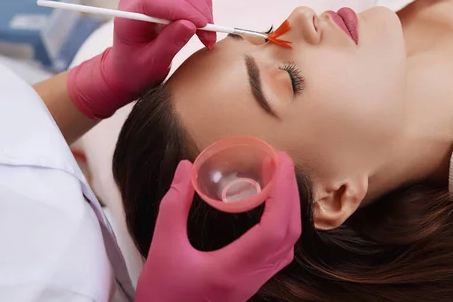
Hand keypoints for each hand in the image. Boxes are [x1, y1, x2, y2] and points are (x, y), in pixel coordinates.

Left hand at [67, 0, 215, 118]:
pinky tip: (204, 24)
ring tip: (208, 32)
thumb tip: (189, 24)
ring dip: (202, 6)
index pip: (154, 0)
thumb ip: (169, 43)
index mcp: (129, 13)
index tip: (202, 25)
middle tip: (210, 33)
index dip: (182, 9)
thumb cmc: (136, 69)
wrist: (129, 69)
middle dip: (196, 7)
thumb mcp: (152, 63)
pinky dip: (202, 5)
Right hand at [135, 152, 301, 301]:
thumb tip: (185, 169)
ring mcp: (254, 282)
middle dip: (290, 194)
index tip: (280, 163)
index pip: (274, 228)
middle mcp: (251, 277)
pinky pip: (279, 252)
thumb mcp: (162, 247)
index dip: (283, 192)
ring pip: (287, 244)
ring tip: (279, 182)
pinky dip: (282, 226)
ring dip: (289, 210)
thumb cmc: (162, 295)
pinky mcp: (250, 283)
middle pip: (288, 233)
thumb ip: (174, 206)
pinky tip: (271, 211)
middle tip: (282, 163)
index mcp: (233, 269)